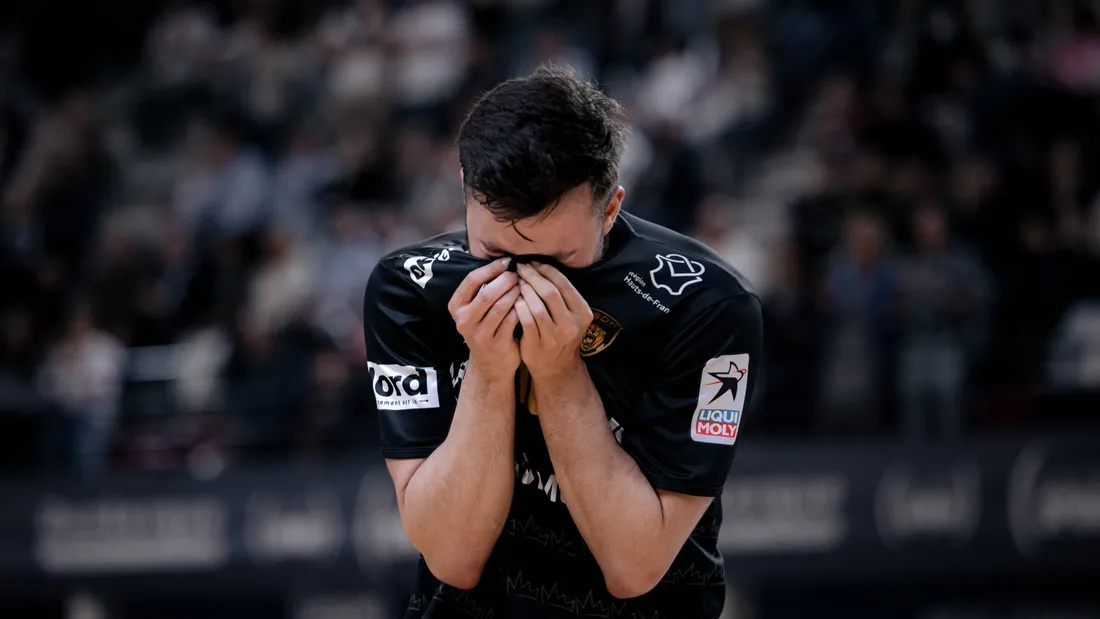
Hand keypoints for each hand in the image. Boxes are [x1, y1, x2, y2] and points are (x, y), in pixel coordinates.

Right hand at [449, 258, 521, 379]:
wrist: (491, 364)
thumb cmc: (487, 328)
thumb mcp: (476, 310)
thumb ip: (483, 288)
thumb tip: (504, 260)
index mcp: (456, 307)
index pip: (472, 280)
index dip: (491, 268)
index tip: (508, 262)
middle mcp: (464, 321)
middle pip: (487, 293)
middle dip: (506, 280)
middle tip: (520, 274)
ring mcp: (479, 334)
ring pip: (501, 306)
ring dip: (516, 293)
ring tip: (526, 285)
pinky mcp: (496, 343)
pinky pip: (513, 320)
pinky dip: (523, 308)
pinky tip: (530, 302)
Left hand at [514, 263, 592, 379]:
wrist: (556, 368)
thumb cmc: (560, 333)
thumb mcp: (570, 315)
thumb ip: (560, 294)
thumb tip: (539, 263)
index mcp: (582, 312)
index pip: (563, 283)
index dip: (545, 269)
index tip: (532, 262)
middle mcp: (572, 324)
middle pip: (550, 292)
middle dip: (532, 276)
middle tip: (520, 267)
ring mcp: (555, 336)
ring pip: (537, 306)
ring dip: (524, 290)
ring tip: (515, 281)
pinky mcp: (538, 345)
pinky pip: (525, 320)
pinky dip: (518, 307)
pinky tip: (513, 300)